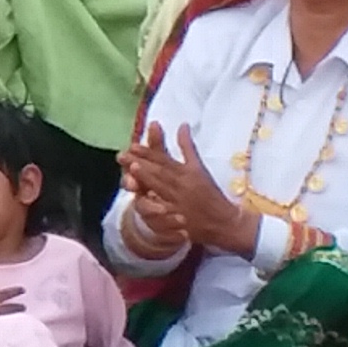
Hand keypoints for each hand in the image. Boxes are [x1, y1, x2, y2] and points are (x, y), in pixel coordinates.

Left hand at [115, 122, 244, 257]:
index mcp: (188, 171)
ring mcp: (180, 202)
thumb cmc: (210, 192)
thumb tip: (182, 125)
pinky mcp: (178, 218)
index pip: (164, 160)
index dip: (148, 152)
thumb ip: (188, 147)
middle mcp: (182, 184)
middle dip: (140, 162)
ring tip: (132, 168)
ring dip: (146, 178)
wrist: (225, 221)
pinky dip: (153, 203)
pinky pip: (164, 210)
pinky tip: (140, 198)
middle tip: (122, 155)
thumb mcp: (199, 167)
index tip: (132, 145)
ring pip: (161, 188)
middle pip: (159, 172)